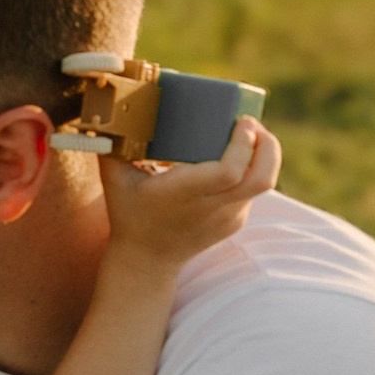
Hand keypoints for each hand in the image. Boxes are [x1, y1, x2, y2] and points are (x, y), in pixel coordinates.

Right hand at [99, 118, 281, 269]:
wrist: (147, 260)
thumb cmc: (129, 214)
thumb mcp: (114, 179)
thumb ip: (110, 146)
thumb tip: (107, 114)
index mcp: (185, 193)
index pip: (230, 171)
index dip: (244, 144)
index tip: (241, 122)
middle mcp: (212, 207)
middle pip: (261, 178)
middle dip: (267, 145)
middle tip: (252, 124)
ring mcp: (228, 216)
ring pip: (264, 182)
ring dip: (264, 154)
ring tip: (249, 134)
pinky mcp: (236, 220)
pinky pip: (254, 189)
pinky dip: (253, 167)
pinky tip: (238, 155)